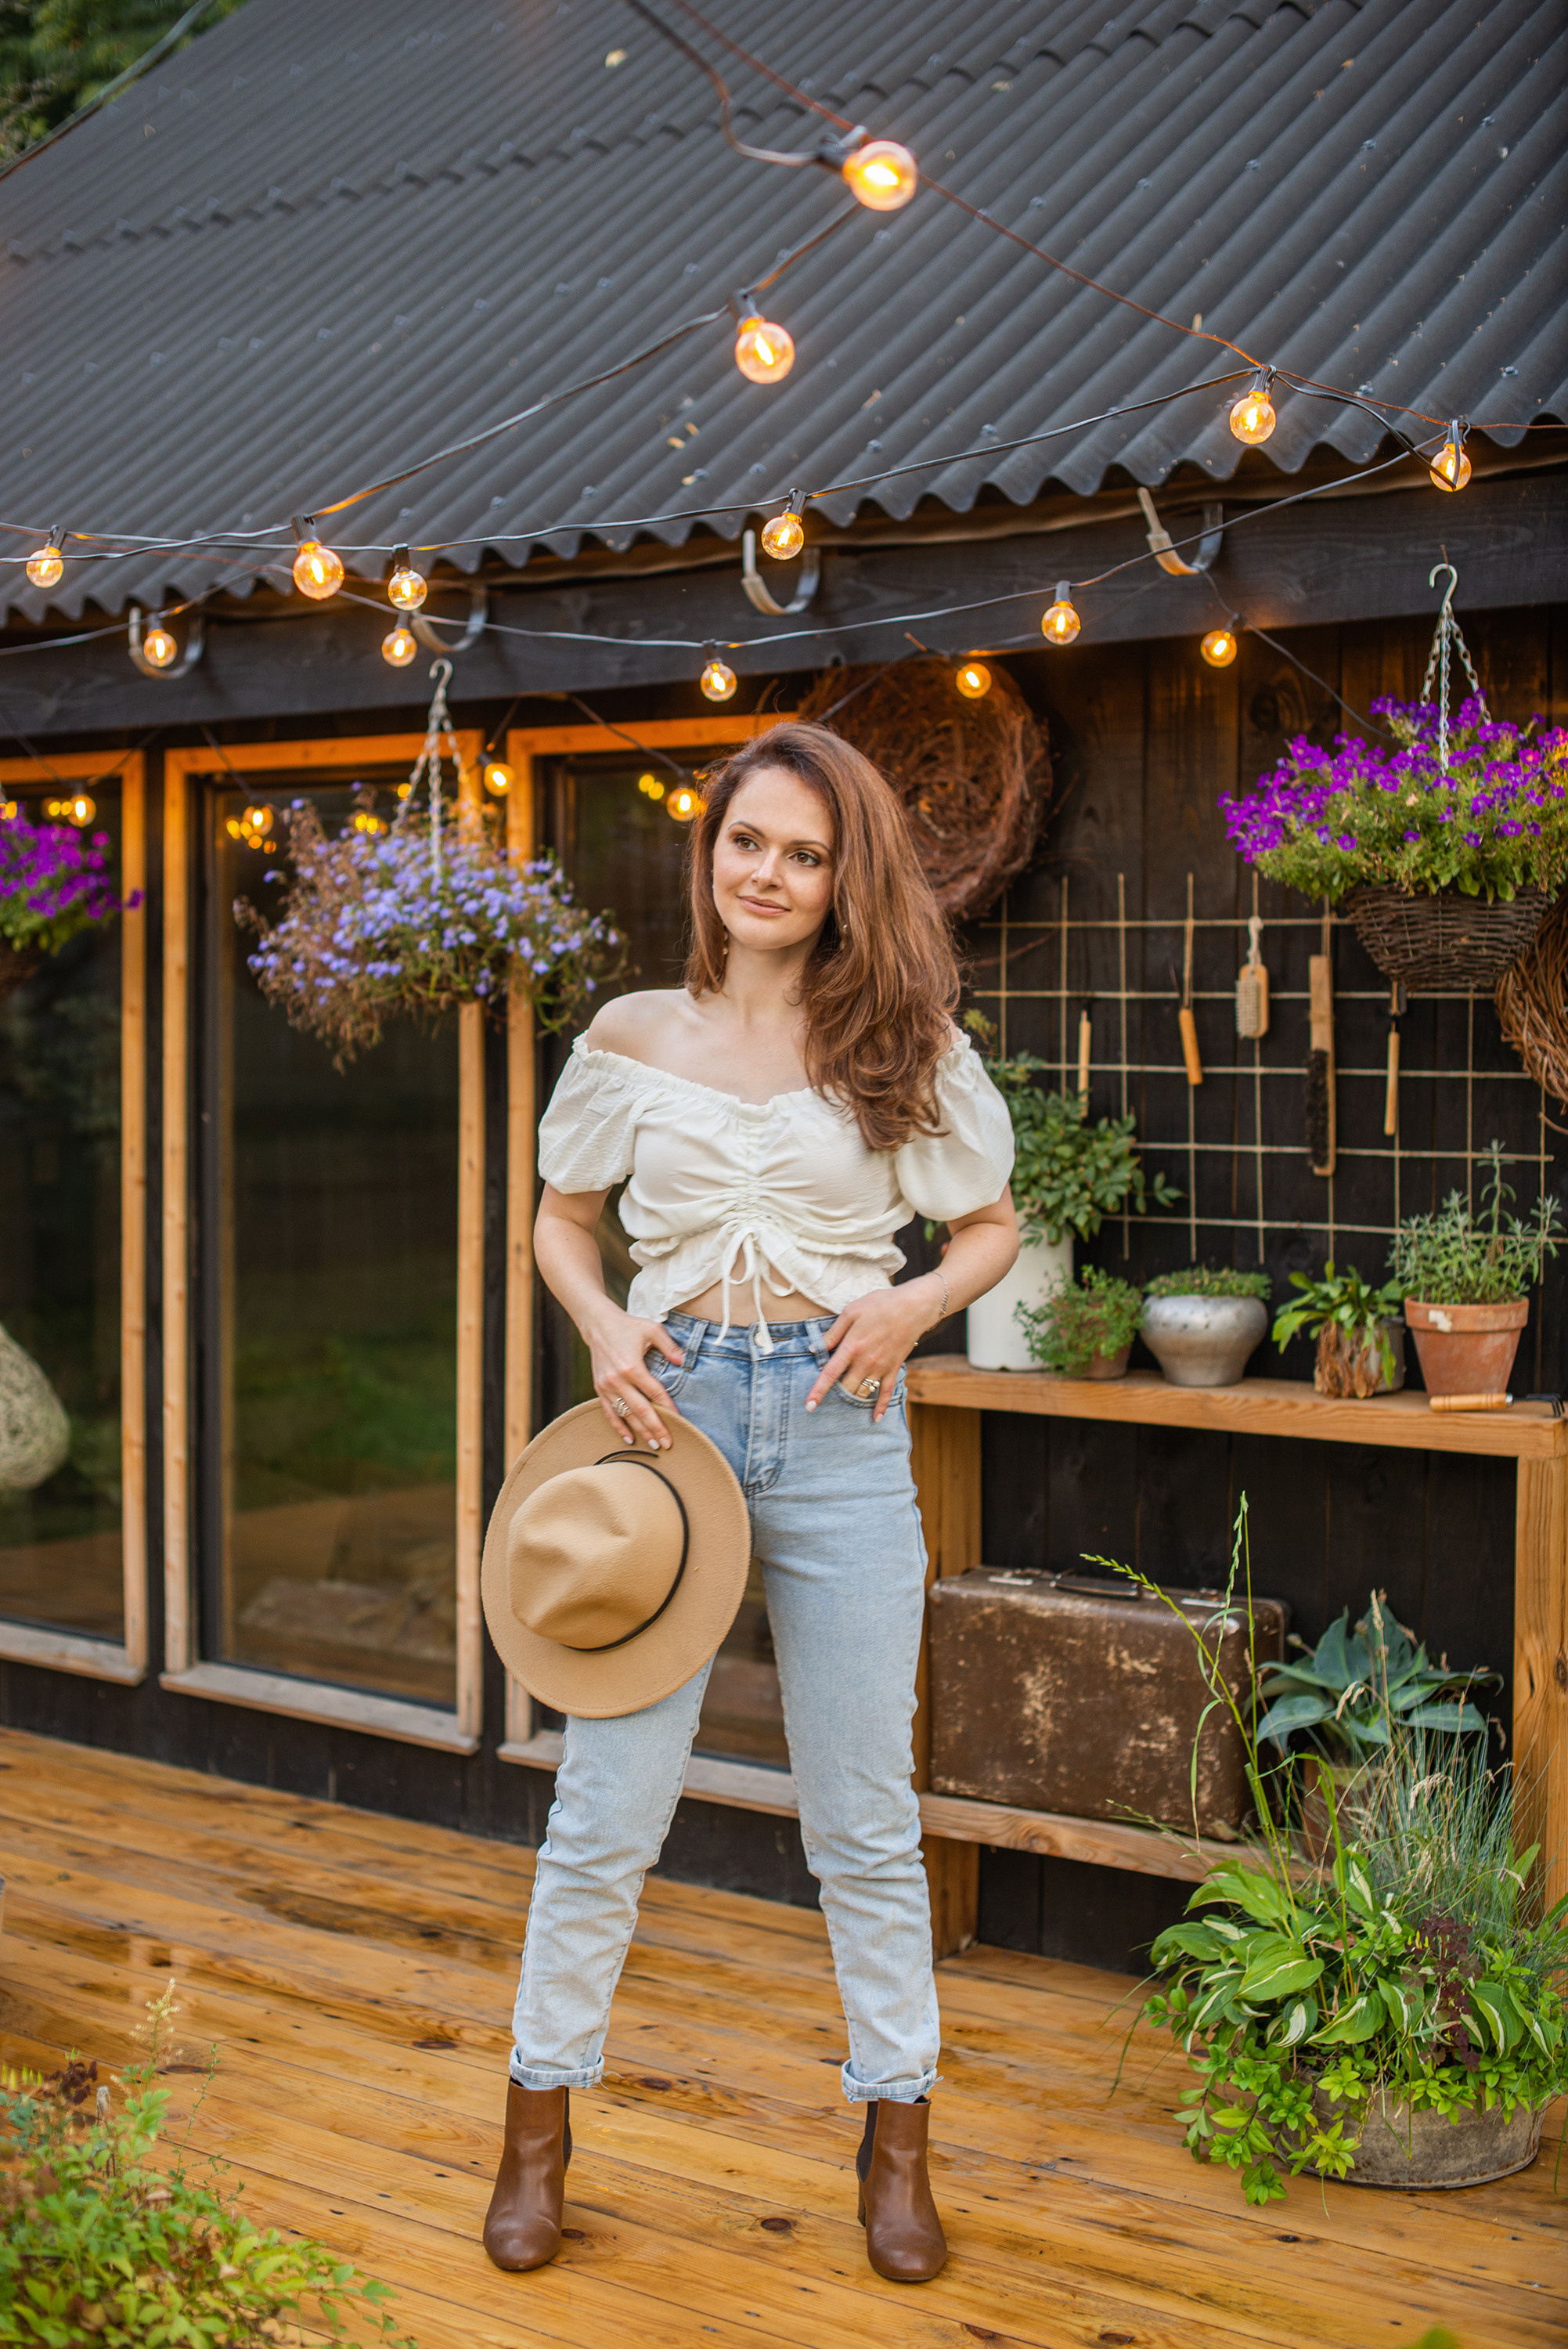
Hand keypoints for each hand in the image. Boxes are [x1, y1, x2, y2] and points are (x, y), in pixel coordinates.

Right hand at [584, 1304, 683, 1450]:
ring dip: (640, 1431)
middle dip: (655, 1428)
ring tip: (654, 1446)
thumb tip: (683, 1362)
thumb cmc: (628, 1326)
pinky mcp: (599, 1389)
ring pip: (625, 1415)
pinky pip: (609, 1412)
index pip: (655, 1393)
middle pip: (640, 1410)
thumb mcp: (652, 1329)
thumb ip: (669, 1345)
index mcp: (632, 1366)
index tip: (680, 1420)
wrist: (598, 1324)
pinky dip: (619, 1427)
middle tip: (668, 1444)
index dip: (668, 1408)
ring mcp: (606, 1386)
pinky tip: (630, 1438)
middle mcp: (617, 1379)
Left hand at [805, 1277, 941, 1423]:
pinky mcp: (894, 1368)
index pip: (830, 1374)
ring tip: (844, 1398)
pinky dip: (880, 1407)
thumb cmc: (880, 1305)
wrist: (913, 1307)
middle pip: (846, 1388)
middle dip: (835, 1393)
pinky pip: (886, 1393)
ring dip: (852, 1397)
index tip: (810, 1405)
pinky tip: (875, 1418)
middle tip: (829, 1392)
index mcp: (851, 1347)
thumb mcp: (851, 1312)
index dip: (818, 1391)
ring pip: (862, 1392)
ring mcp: (881, 1367)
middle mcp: (865, 1361)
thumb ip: (833, 1333)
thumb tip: (816, 1348)